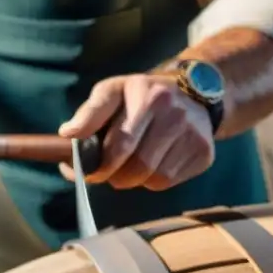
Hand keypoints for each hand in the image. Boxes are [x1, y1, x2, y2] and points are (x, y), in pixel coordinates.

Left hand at [58, 74, 214, 191]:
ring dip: (134, 180)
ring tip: (130, 167)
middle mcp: (176, 115)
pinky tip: (152, 164)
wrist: (193, 92)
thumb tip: (68, 134)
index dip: (100, 166)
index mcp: (149, 97)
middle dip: (116, 177)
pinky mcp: (204, 154)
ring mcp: (194, 135)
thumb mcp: (114, 91)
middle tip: (108, 174)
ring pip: (154, 178)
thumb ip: (90, 112)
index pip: (120, 145)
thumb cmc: (142, 95)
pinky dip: (154, 180)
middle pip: (138, 166)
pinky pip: (170, 181)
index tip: (89, 173)